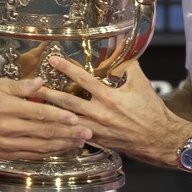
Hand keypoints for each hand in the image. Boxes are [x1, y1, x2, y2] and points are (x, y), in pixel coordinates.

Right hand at [0, 77, 91, 159]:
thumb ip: (22, 86)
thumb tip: (41, 82)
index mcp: (8, 107)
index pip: (39, 112)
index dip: (59, 116)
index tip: (75, 117)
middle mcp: (8, 127)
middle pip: (44, 131)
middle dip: (67, 133)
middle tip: (87, 132)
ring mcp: (7, 143)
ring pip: (40, 146)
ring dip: (62, 145)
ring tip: (79, 142)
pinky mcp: (6, 153)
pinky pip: (31, 155)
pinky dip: (48, 153)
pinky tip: (60, 150)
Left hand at [35, 57, 188, 167]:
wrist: (159, 138)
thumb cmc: (151, 111)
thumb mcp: (141, 83)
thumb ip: (129, 66)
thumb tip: (122, 50)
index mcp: (109, 98)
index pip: (82, 80)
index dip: (66, 68)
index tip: (53, 60)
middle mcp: (99, 114)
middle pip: (67, 102)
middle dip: (49, 93)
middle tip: (33, 86)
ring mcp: (96, 130)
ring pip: (67, 120)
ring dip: (51, 113)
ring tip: (35, 106)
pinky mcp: (97, 141)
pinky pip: (76, 134)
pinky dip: (64, 129)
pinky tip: (51, 126)